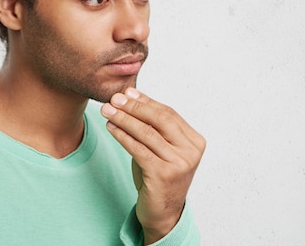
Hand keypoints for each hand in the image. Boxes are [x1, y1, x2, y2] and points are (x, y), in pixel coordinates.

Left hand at [101, 88, 205, 244]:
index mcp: (195, 141)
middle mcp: (191, 151)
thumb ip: (153, 126)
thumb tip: (132, 97)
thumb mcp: (161, 148)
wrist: (163, 212)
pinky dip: (123, 136)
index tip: (128, 93)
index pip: (169, 114)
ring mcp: (179, 163)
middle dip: (135, 107)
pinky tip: (112, 128)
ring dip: (124, 119)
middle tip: (115, 99)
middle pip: (160, 120)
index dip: (147, 102)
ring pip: (147, 133)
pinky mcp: (163, 174)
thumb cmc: (160, 177)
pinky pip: (138, 149)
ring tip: (108, 111)